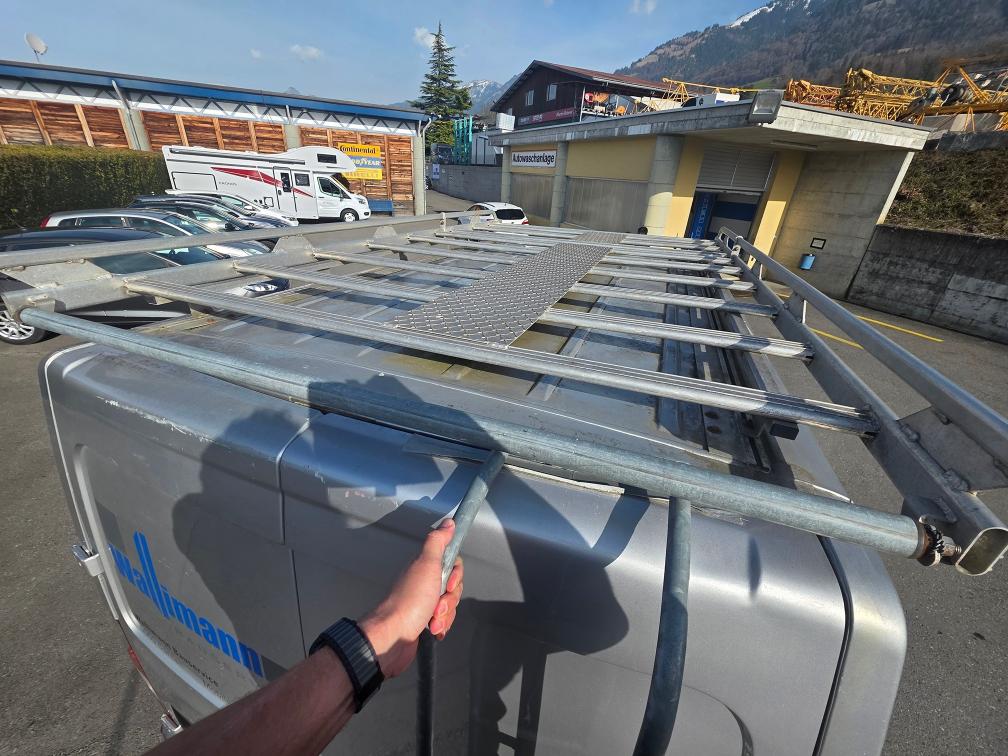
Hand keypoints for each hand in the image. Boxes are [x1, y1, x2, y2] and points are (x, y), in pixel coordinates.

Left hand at [358, 519, 463, 677]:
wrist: (394, 636)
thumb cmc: (411, 600)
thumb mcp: (427, 564)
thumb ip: (438, 542)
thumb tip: (448, 523)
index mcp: (424, 567)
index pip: (453, 564)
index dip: (456, 576)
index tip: (449, 584)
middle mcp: (424, 583)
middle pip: (454, 586)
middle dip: (450, 600)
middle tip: (437, 606)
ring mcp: (424, 603)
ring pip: (450, 605)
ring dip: (445, 616)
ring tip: (432, 622)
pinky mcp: (425, 621)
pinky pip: (443, 621)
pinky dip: (441, 627)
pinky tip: (433, 630)